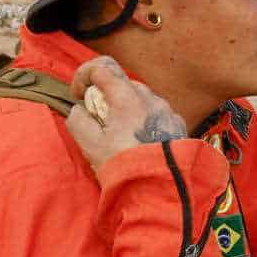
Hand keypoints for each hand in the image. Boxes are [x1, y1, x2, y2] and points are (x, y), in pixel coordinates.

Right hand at [64, 56, 187, 170]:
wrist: (163, 189)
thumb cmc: (126, 166)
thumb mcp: (90, 145)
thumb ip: (79, 120)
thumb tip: (80, 110)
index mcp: (128, 98)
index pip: (103, 67)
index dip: (84, 75)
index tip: (78, 95)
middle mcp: (152, 99)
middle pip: (123, 83)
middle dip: (105, 95)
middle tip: (97, 119)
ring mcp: (168, 112)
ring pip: (142, 98)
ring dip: (125, 107)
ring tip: (119, 134)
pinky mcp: (178, 125)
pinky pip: (157, 114)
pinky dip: (143, 119)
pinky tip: (140, 141)